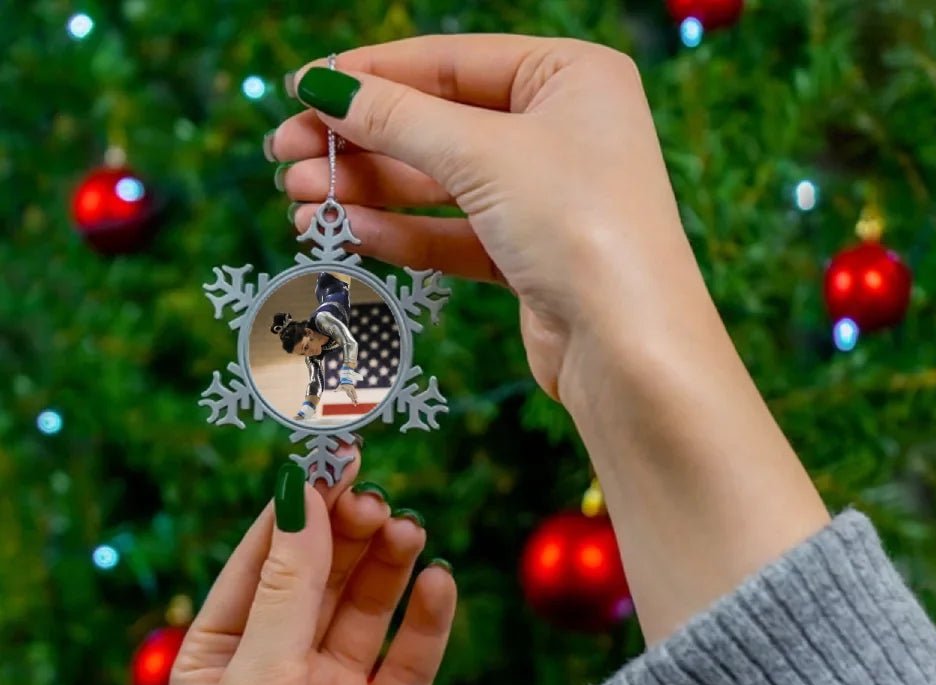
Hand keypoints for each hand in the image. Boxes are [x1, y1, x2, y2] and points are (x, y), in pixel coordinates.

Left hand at [171, 453, 455, 684]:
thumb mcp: (259, 680)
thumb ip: (288, 586)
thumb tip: (300, 492)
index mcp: (223, 653)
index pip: (264, 558)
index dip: (299, 506)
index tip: (334, 456)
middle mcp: (280, 666)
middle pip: (321, 574)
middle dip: (348, 533)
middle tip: (378, 502)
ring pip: (368, 606)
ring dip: (389, 566)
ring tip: (409, 532)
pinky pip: (412, 655)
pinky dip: (428, 619)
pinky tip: (440, 585)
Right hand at [273, 35, 709, 400]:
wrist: (629, 349)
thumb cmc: (578, 225)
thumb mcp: (482, 155)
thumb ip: (398, 119)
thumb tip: (321, 86)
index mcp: (570, 76)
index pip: (450, 62)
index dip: (371, 76)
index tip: (301, 90)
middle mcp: (561, 131)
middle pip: (438, 126)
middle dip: (359, 143)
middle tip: (284, 158)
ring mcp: (545, 198)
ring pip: (440, 186)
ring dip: (369, 193)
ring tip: (300, 203)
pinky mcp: (529, 257)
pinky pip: (454, 234)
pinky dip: (403, 234)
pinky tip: (349, 234)